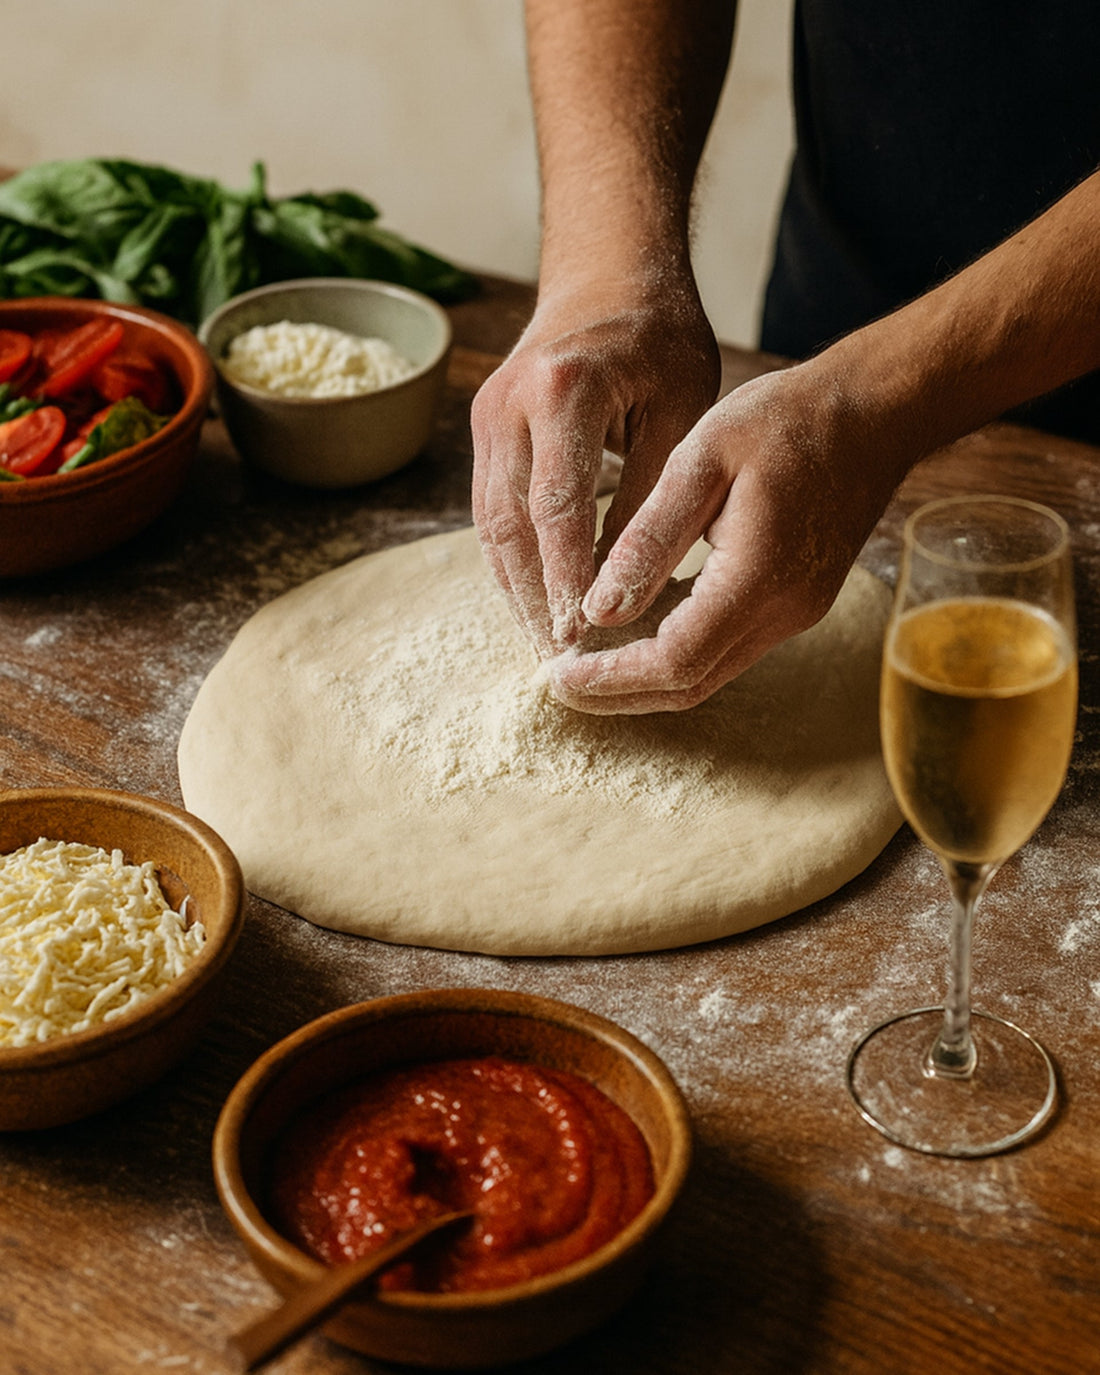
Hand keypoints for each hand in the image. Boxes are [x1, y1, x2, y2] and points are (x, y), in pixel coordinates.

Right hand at [471, 275, 720, 656]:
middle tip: (557, 660)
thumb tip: (623, 587)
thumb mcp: (681, 411)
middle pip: (509, 524)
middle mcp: (509, 405)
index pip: (557, 507)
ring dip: (513, 588)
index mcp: (562, 391)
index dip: (567, 578)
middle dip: (531, 598)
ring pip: (489, 524)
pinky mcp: (485, 431)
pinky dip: (510, 559)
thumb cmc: (659, 339)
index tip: (580, 635)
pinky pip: (490, 509)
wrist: (608, 276)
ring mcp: (487, 418)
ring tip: (542, 645)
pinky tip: (532, 600)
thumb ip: (650, 497)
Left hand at [547, 360, 912, 711]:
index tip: (559, 672)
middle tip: (558, 682)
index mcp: (758, 576)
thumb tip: (598, 610)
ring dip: (643, 678)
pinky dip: (674, 651)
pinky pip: (725, 646)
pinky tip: (632, 630)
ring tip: (583, 662)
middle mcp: (783, 611)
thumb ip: (650, 538)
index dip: (612, 677)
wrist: (873, 413)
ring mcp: (795, 613)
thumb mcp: (703, 460)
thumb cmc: (785, 421)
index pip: (675, 659)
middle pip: (690, 685)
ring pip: (708, 673)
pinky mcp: (795, 603)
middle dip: (619, 694)